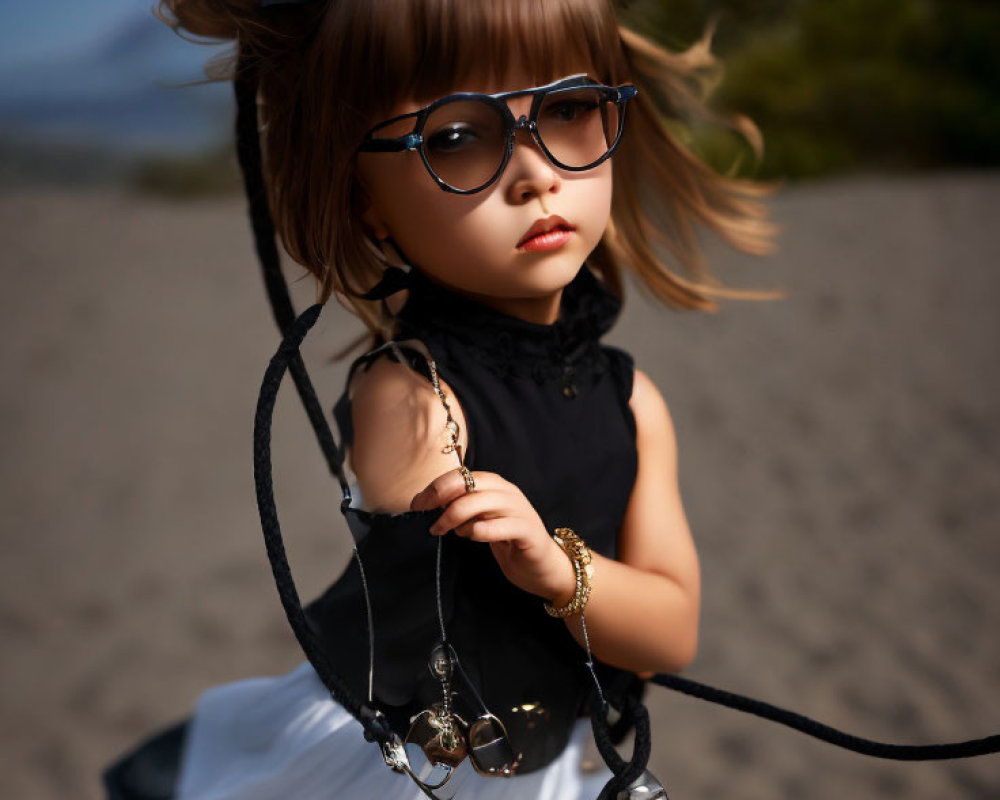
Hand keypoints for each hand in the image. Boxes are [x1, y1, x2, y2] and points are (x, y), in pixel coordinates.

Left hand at [410, 468, 575, 603]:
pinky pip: (499, 526)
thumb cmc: (507, 541)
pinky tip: (472, 537)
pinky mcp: (528, 531)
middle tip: (428, 520)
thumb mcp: (481, 520)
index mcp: (495, 485)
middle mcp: (508, 492)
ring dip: (456, 518)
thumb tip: (428, 503)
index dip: (435, 488)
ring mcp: (519, 510)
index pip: (460, 475)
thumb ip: (462, 508)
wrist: (542, 567)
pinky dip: (479, 531)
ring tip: (449, 531)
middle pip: (467, 484)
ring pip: (480, 502)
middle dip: (441, 500)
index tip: (417, 505)